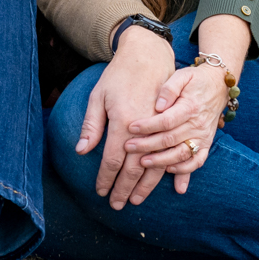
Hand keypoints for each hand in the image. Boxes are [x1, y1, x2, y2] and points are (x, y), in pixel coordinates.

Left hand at [76, 29, 178, 208]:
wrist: (147, 55)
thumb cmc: (118, 75)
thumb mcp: (98, 96)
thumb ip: (91, 125)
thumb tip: (81, 151)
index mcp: (123, 121)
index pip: (112, 159)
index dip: (106, 178)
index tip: (100, 192)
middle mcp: (144, 127)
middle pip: (134, 167)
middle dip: (124, 188)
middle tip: (117, 205)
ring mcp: (162, 126)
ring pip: (156, 164)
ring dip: (146, 186)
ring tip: (136, 200)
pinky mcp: (174, 123)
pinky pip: (177, 153)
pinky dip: (174, 172)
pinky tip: (173, 186)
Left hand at [123, 65, 227, 193]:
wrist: (219, 86)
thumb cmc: (195, 80)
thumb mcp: (182, 75)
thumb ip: (169, 89)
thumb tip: (158, 106)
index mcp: (190, 107)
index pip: (166, 121)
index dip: (147, 126)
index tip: (130, 127)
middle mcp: (198, 124)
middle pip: (170, 140)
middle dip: (147, 145)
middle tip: (128, 147)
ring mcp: (203, 136)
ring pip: (181, 154)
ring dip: (161, 161)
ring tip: (142, 162)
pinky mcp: (206, 144)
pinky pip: (197, 162)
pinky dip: (184, 170)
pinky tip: (168, 170)